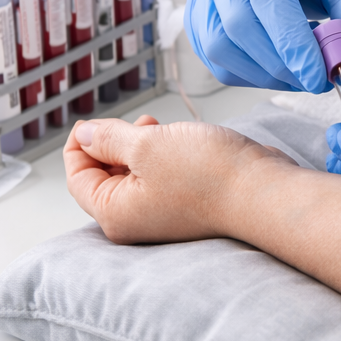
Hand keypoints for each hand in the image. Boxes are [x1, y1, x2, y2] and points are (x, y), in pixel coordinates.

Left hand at [63, 115, 294, 244]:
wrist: (263, 191)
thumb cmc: (209, 175)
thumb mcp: (145, 145)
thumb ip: (107, 138)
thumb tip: (84, 134)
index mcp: (115, 214)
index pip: (78, 178)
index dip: (80, 144)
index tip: (92, 122)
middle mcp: (136, 219)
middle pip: (104, 175)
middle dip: (113, 142)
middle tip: (136, 123)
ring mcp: (162, 212)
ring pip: (134, 172)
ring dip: (139, 145)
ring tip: (158, 128)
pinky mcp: (185, 202)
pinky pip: (159, 175)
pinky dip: (161, 154)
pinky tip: (177, 140)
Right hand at [184, 0, 340, 91]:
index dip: (291, 41)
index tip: (319, 76)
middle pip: (239, 24)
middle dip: (280, 64)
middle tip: (317, 80)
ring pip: (220, 47)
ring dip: (265, 73)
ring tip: (300, 71)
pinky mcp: (196, 17)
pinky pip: (216, 59)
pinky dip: (249, 74)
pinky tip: (277, 67)